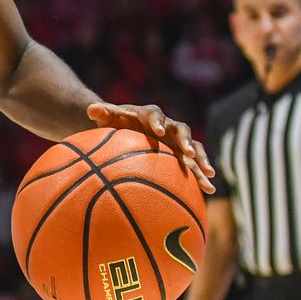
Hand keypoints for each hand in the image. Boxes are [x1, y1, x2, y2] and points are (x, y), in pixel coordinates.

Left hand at [87, 102, 215, 193]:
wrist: (125, 128)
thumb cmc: (114, 123)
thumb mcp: (107, 117)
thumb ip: (102, 112)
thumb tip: (91, 108)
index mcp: (148, 114)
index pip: (154, 114)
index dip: (157, 121)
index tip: (158, 130)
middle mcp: (167, 126)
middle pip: (181, 130)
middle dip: (187, 141)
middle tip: (189, 153)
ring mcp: (176, 140)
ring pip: (193, 148)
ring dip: (201, 160)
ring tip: (209, 175)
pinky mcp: (181, 154)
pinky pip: (194, 164)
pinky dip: (200, 175)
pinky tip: (208, 191)